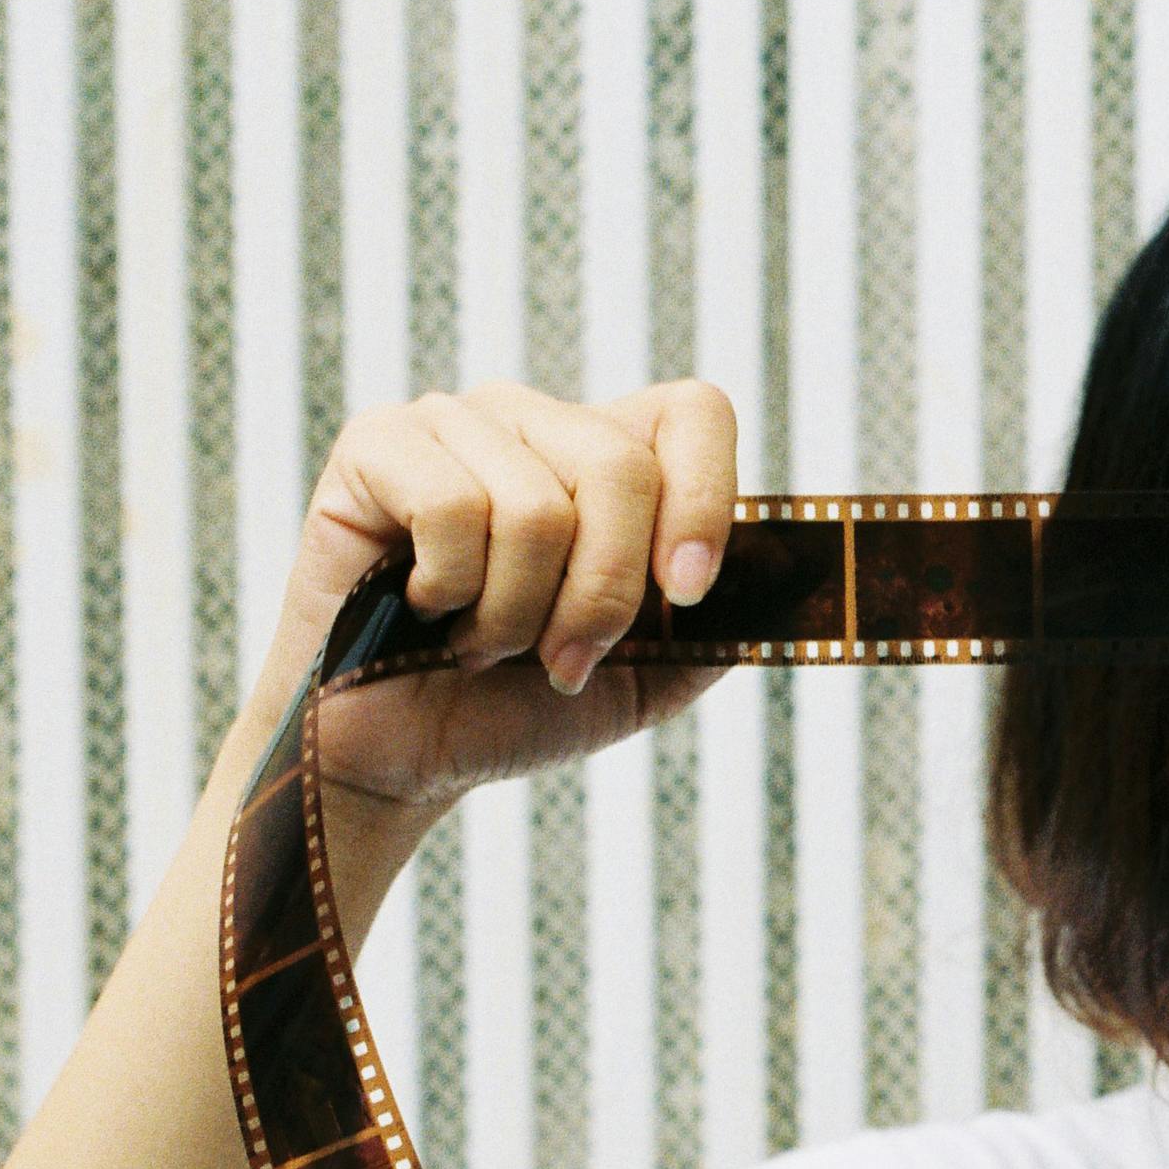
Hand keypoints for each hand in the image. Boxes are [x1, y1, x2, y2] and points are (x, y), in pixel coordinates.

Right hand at [238, 378, 740, 839]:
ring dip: (517, 613)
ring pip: (536, 505)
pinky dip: (450, 589)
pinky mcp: (377, 444)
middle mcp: (537, 420)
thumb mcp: (651, 675)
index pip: (694, 412)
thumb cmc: (522, 705)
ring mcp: (455, 422)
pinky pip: (451, 505)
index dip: (704, 499)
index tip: (687, 593)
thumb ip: (723, 625)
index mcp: (611, 457)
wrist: (404, 756)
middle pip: (621, 468)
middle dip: (603, 595)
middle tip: (560, 657)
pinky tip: (425, 609)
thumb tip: (791, 577)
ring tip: (482, 640)